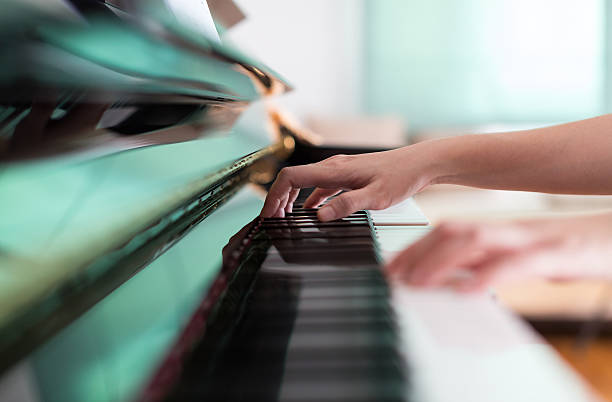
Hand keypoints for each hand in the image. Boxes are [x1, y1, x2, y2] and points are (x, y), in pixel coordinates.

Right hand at [260, 145, 437, 220]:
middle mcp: (333, 166)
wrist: (421, 163)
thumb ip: (346, 206)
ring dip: (292, 199)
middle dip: (278, 199)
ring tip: (286, 218)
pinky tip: (313, 212)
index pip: (290, 177)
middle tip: (272, 220)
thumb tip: (319, 216)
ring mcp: (341, 170)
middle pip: (293, 179)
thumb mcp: (375, 197)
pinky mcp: (350, 175)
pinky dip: (310, 199)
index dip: (274, 196)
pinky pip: (321, 186)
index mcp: (334, 170)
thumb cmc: (401, 177)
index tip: (268, 214)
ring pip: (306, 183)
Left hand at [385, 213, 611, 290]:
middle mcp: (511, 230)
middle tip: (394, 277)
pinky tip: (467, 290)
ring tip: (417, 282)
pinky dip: (489, 274)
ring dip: (442, 260)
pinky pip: (519, 262)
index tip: (392, 269)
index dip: (416, 247)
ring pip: (479, 238)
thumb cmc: (573, 250)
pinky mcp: (560, 254)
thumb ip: (493, 265)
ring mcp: (533, 238)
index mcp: (502, 232)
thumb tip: (459, 282)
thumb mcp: (526, 259)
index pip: (449, 231)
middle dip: (418, 252)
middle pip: (455, 230)